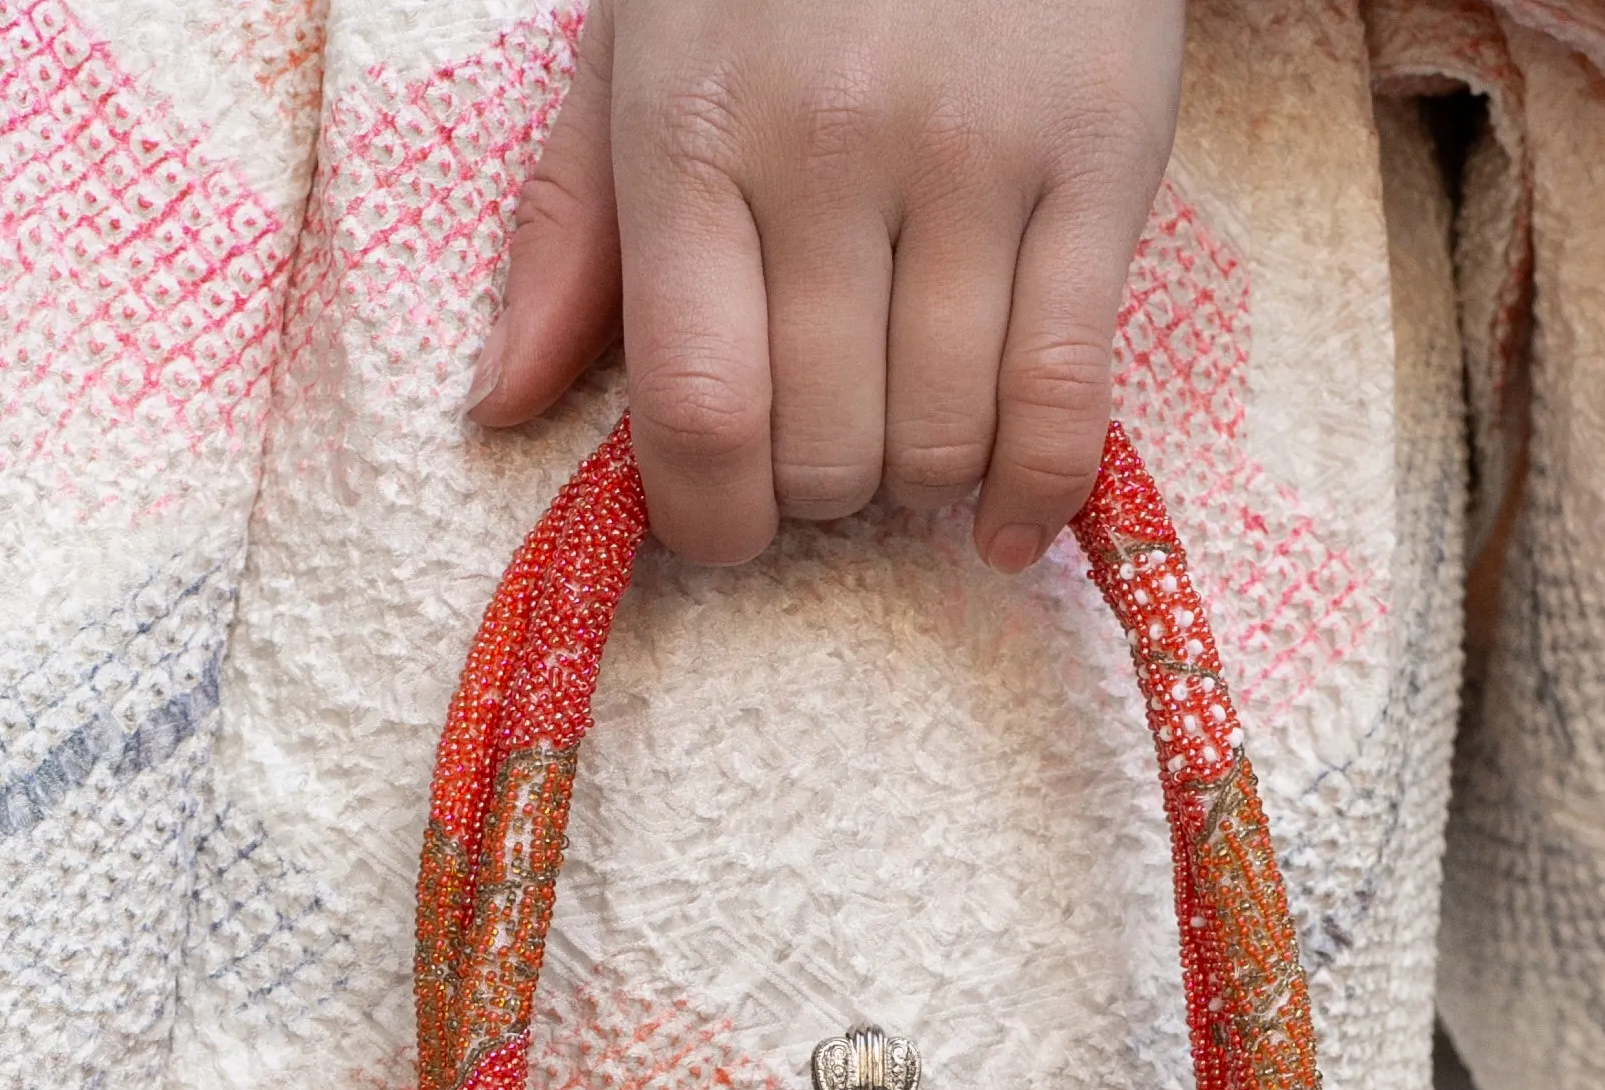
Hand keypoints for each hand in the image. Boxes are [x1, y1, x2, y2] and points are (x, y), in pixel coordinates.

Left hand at [466, 0, 1184, 571]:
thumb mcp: (643, 41)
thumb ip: (572, 226)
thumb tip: (502, 405)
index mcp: (694, 124)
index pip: (697, 409)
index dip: (709, 518)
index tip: (724, 524)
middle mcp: (831, 144)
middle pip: (826, 448)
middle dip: (820, 492)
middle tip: (828, 444)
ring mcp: (975, 154)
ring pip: (944, 438)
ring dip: (921, 482)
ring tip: (912, 434)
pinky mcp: (1102, 158)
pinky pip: (1068, 396)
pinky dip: (1037, 491)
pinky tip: (1008, 521)